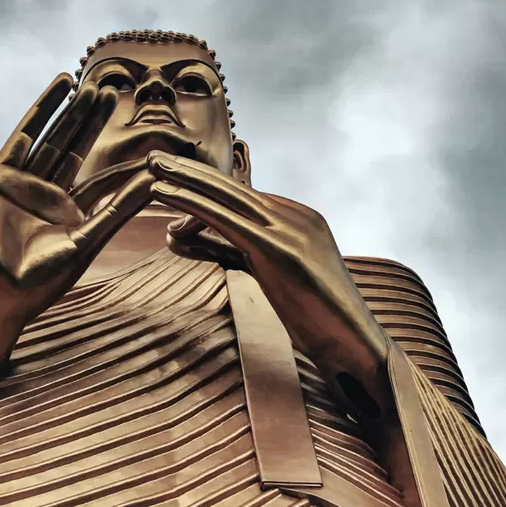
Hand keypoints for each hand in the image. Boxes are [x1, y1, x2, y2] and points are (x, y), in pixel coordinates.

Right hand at [0, 73, 152, 329]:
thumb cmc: (39, 281)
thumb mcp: (87, 241)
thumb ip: (119, 209)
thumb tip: (155, 183)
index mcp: (69, 216)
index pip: (98, 177)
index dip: (118, 155)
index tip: (138, 133)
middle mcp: (46, 196)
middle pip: (75, 149)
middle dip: (93, 121)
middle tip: (113, 91)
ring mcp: (23, 183)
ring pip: (54, 137)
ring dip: (73, 111)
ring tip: (91, 84)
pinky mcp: (0, 174)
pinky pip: (25, 133)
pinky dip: (44, 109)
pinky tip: (60, 86)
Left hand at [147, 151, 389, 410]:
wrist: (355, 348)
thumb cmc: (316, 321)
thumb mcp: (268, 277)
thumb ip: (230, 252)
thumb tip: (183, 238)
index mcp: (299, 219)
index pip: (242, 198)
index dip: (202, 189)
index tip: (170, 179)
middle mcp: (296, 216)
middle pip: (233, 188)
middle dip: (191, 172)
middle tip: (153, 159)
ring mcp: (290, 229)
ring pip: (227, 197)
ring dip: (185, 181)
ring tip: (150, 172)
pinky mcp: (279, 249)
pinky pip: (225, 219)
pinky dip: (191, 204)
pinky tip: (165, 195)